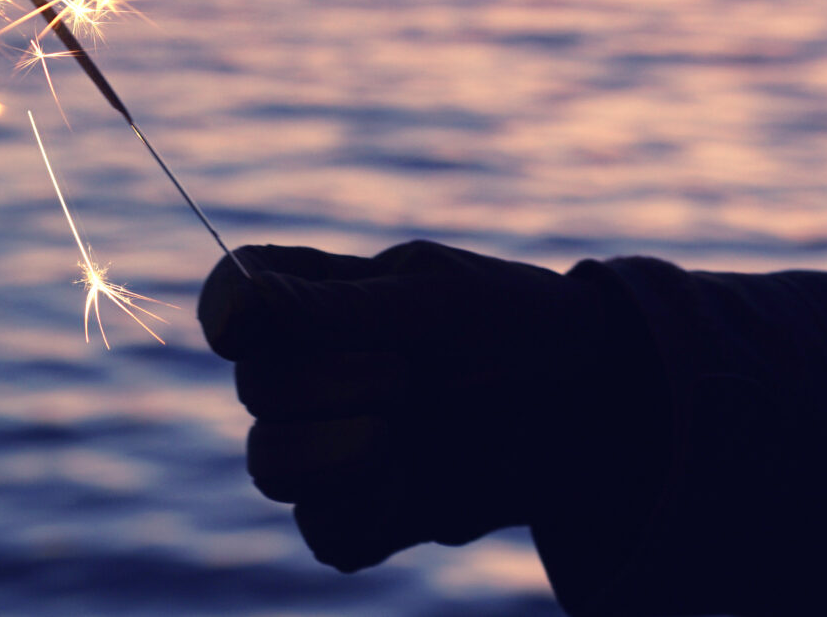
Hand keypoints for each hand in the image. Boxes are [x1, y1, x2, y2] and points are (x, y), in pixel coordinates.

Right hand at [198, 241, 661, 572]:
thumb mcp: (439, 302)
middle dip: (320, 385)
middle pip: (254, 388)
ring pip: (269, 467)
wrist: (602, 410)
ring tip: (394, 438)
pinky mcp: (365, 511)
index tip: (243, 326)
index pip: (234, 295)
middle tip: (404, 373)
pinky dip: (361, 516)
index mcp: (314, 295)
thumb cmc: (520, 327)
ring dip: (325, 456)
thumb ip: (338, 309)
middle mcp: (308, 369)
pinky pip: (323, 531)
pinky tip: (409, 487)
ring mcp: (331, 444)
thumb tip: (239, 301)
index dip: (225, 310)